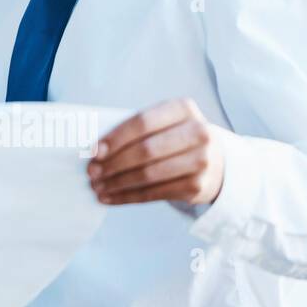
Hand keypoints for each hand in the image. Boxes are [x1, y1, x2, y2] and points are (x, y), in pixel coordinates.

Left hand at [87, 97, 223, 205]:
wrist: (215, 160)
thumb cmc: (174, 137)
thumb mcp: (162, 123)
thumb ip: (135, 130)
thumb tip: (95, 149)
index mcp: (183, 109)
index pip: (142, 123)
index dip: (116, 138)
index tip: (93, 151)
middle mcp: (198, 133)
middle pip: (146, 151)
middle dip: (113, 163)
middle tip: (91, 172)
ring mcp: (201, 161)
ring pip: (149, 175)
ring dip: (118, 183)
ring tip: (97, 186)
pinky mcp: (198, 187)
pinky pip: (155, 193)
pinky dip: (129, 197)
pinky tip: (111, 197)